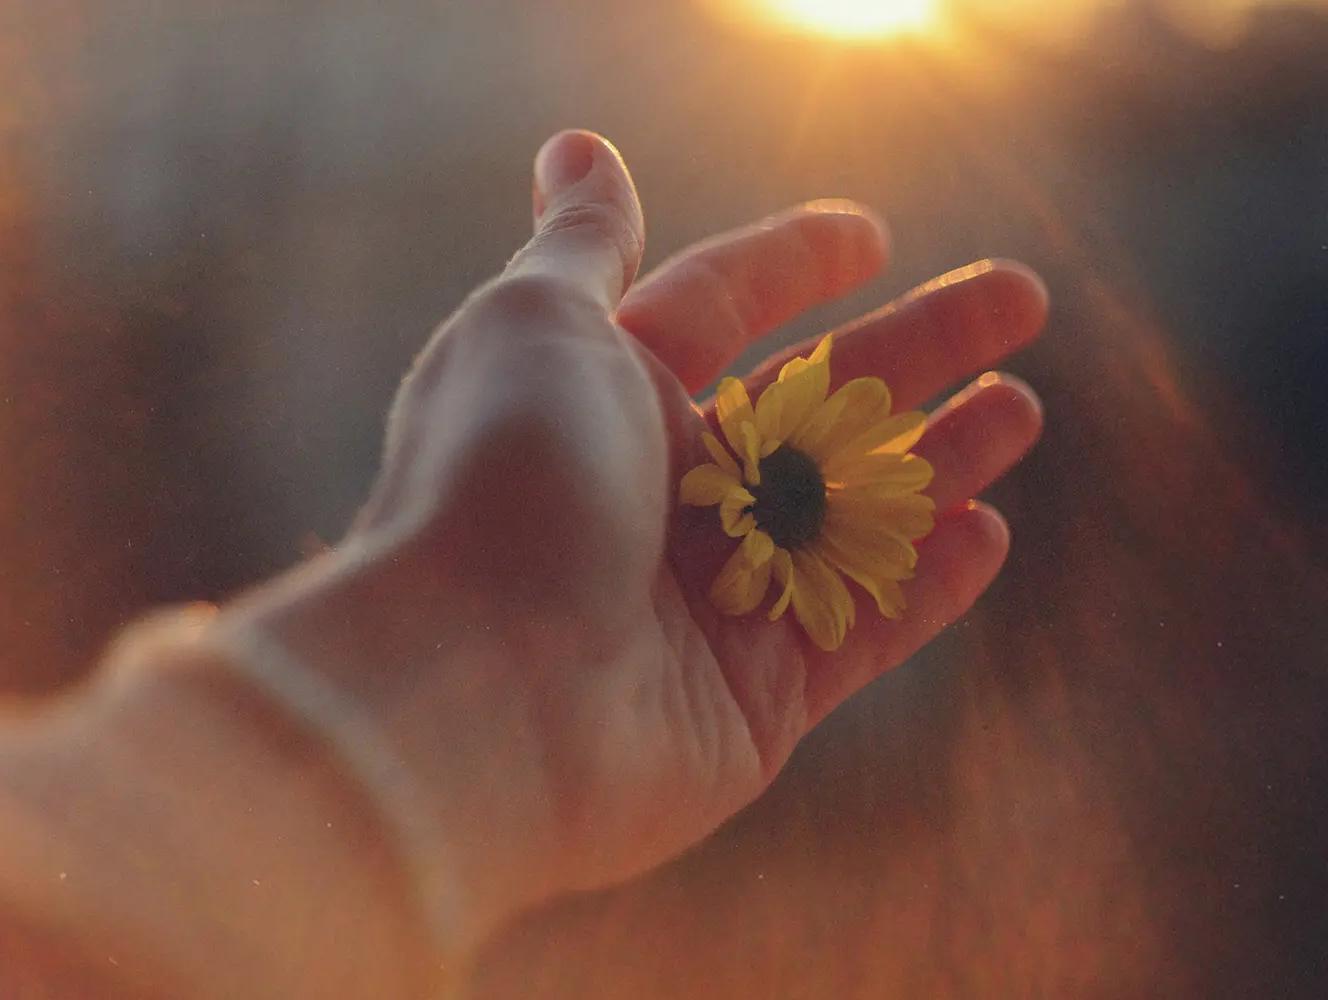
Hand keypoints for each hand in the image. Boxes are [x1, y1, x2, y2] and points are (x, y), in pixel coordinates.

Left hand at [227, 130, 1046, 953]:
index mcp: (604, 394)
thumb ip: (584, 245)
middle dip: (916, 347)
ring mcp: (709, 597)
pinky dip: (924, 583)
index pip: (716, 306)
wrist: (476, 694)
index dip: (791, 262)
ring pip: (849, 514)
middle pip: (809, 401)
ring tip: (1020, 408)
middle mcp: (657, 491)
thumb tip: (577, 148)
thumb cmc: (501, 485)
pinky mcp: (752, 699)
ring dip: (939, 459)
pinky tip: (987, 529)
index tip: (872, 234)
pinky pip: (859, 629)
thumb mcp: (536, 325)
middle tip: (1018, 296)